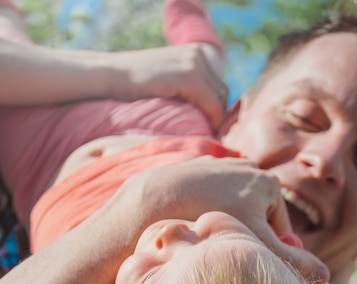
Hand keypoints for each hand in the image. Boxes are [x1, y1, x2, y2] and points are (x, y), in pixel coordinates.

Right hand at [106, 43, 227, 128]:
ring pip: (220, 101)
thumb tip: (211, 111)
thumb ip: (188, 86)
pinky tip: (203, 132)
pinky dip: (212, 121)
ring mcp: (195, 63)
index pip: (220, 87)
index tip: (208, 129)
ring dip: (215, 121)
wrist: (110, 75)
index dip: (217, 111)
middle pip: (223, 94)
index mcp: (197, 51)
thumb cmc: (135, 86)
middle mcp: (199, 53)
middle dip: (218, 116)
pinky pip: (212, 105)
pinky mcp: (189, 76)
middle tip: (207, 137)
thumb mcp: (168, 79)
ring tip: (203, 136)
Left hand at [131, 156, 329, 283]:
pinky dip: (202, 207)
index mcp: (270, 183)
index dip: (263, 251)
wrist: (158, 197)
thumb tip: (326, 278)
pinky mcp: (198, 164)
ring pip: (231, 207)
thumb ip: (290, 261)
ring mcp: (223, 163)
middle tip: (219, 250)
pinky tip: (188, 219)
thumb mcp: (254, 244)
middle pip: (255, 216)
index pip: (278, 228)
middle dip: (242, 235)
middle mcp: (250, 167)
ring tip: (202, 235)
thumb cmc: (209, 219)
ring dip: (222, 223)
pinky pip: (207, 196)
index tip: (243, 261)